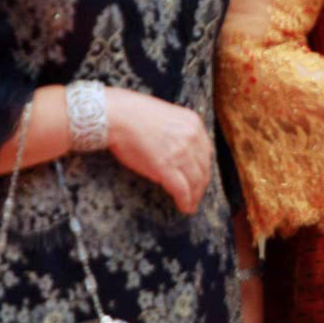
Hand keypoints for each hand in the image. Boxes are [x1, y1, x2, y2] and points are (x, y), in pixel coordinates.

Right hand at [103, 88, 212, 213]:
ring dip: (195, 196)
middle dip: (201, 184)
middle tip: (197, 195)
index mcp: (193, 123)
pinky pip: (182, 189)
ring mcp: (181, 152)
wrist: (117, 116)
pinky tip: (185, 208)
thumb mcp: (166, 117)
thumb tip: (179, 150)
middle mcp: (192, 137)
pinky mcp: (166, 167)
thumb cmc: (133, 115)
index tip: (201, 178)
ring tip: (191, 205)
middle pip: (204, 168)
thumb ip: (178, 132)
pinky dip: (186, 201)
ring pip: (196, 181)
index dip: (204, 169)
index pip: (206, 152)